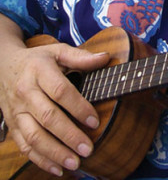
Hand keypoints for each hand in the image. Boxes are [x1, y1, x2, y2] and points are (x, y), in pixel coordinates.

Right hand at [0, 41, 108, 175]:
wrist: (4, 66)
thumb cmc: (38, 60)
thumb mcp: (57, 52)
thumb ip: (81, 57)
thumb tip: (105, 58)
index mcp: (39, 71)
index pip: (60, 91)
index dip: (78, 107)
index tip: (94, 121)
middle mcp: (26, 91)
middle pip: (48, 117)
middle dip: (69, 135)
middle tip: (88, 149)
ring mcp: (17, 110)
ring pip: (34, 135)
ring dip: (55, 152)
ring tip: (75, 162)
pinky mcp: (13, 125)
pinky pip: (24, 145)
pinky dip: (40, 159)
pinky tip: (57, 167)